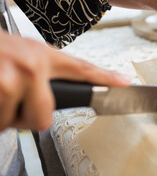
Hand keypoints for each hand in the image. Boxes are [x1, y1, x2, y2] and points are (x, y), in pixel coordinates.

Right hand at [0, 33, 129, 131]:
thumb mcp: (25, 53)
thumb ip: (44, 73)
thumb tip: (51, 100)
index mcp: (44, 56)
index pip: (83, 69)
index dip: (106, 78)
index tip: (125, 83)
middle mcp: (32, 66)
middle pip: (44, 118)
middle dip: (27, 119)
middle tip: (16, 107)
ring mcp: (12, 77)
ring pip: (12, 122)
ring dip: (2, 116)